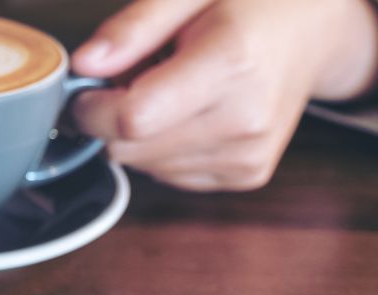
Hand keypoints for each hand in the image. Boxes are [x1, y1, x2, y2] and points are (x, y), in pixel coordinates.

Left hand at [71, 0, 377, 190]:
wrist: (311, 33)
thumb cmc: (251, 5)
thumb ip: (132, 28)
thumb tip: (83, 65)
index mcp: (231, 65)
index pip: (132, 118)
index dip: (92, 108)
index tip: (88, 89)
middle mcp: (245, 120)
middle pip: (131, 149)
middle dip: (113, 118)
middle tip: (136, 79)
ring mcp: (249, 155)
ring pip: (144, 167)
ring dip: (140, 134)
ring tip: (170, 90)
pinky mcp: (246, 175)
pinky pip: (169, 175)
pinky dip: (162, 149)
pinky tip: (187, 113)